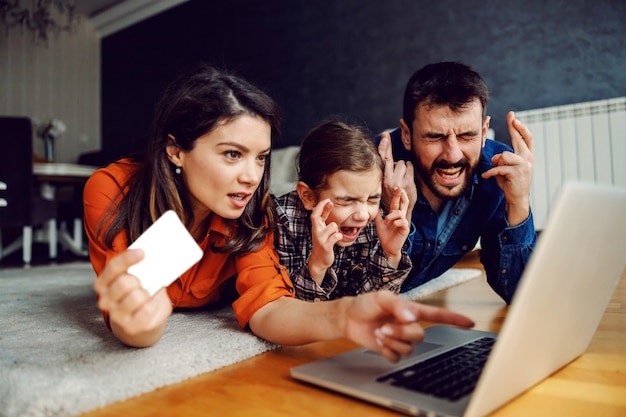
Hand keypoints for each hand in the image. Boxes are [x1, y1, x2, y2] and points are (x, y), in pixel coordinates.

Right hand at [93, 249, 172, 346]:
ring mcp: (116, 315)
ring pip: (135, 296)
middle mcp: (105, 300)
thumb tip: (156, 258)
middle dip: (138, 280)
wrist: (143, 324)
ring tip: (147, 296)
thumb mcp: (140, 280)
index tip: (142, 252)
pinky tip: (151, 306)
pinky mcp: (130, 327)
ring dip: (146, 294)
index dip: (127, 259)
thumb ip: (143, 269)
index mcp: (104, 283)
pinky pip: (146, 310)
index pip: (113, 268)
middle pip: (123, 283)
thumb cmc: (141, 297)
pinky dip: (153, 305)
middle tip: (145, 282)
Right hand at [308, 199, 342, 282]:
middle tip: (330, 202)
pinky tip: (336, 240)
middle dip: (323, 208)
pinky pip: (337, 236)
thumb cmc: (323, 243)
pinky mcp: (325, 245)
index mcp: (316, 227)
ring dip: (336, 230)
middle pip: (316, 217)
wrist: (319, 260)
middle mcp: (316, 231)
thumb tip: (327, 204)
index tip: (327, 199)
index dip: (320, 205)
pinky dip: (338, 237)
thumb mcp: (322, 230)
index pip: (315, 214)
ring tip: (334, 236)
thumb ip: (324, 218)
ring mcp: (320, 238)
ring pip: (333, 226)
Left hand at [343, 290, 474, 361]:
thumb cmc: (366, 304)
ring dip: (391, 341)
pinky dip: (386, 351)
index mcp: (412, 310)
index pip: (438, 315)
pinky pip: (397, 358)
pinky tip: (378, 342)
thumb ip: (397, 304)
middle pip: (420, 336)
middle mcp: (409, 325)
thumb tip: (411, 316)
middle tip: (383, 327)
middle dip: (401, 333)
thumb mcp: (381, 297)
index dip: (455, 319)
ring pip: (409, 348)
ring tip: (378, 331)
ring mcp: (401, 338)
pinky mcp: (392, 350)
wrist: (348, 318)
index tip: (470, 322)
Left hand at [374, 187, 409, 267]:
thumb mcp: (379, 223)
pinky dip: (395, 222)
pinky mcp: (405, 229)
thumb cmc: (385, 236)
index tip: (395, 187)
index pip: (397, 203)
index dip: (397, 195)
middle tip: (399, 188)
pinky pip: (402, 221)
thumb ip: (378, 215)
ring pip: (399, 213)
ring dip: (391, 216)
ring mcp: (404, 223)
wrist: (387, 248)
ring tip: (386, 222)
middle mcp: (400, 217)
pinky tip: (392, 226)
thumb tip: (373, 206)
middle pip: (404, 203)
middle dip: (401, 195)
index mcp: (395, 215)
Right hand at [378, 132, 416, 222]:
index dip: (382, 146)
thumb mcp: (382, 185)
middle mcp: (388, 179)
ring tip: (401, 174)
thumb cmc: (390, 197)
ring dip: (402, 166)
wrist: (398, 212)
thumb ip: (384, 172)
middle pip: (389, 158)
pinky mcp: (408, 182)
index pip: (380, 160)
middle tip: (386, 136)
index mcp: (380, 179)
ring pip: (401, 163)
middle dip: (388, 145)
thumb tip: (386, 159)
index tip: (384, 136)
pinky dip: (409, 168)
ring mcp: (398, 180)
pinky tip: (407, 174)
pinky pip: (410, 167)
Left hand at [482, 111, 533, 225]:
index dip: (520, 127)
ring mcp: (523, 165)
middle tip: (511, 117)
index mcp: (526, 155)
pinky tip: (487, 176)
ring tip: (497, 170)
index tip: (513, 117)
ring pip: (504, 155)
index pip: (525, 138)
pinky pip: (499, 167)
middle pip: (520, 139)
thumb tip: (498, 156)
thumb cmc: (511, 181)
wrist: (517, 197)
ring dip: (497, 162)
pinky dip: (490, 172)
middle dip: (515, 127)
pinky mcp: (516, 172)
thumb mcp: (507, 167)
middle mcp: (527, 158)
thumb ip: (503, 159)